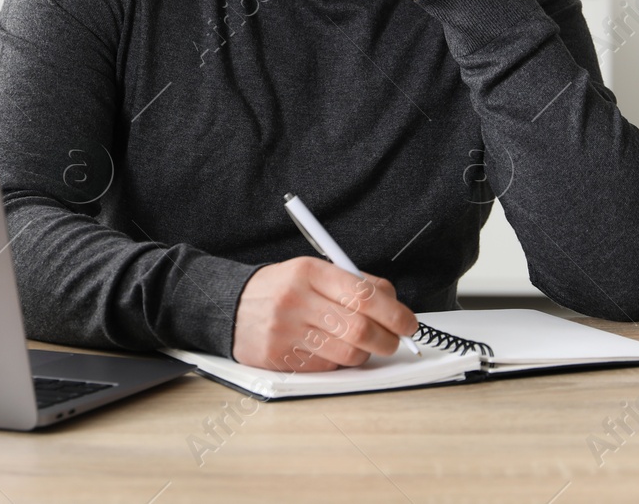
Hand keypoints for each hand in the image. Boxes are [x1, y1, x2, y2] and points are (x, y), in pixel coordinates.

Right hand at [231, 258, 417, 371]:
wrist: (230, 306)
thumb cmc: (282, 288)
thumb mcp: (314, 271)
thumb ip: (353, 282)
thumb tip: (394, 303)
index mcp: (309, 271)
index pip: (363, 294)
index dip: (394, 313)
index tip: (408, 322)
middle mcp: (296, 300)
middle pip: (359, 328)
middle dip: (387, 339)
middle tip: (394, 340)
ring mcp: (285, 331)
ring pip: (347, 352)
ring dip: (365, 353)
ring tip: (363, 344)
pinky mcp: (279, 358)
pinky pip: (327, 366)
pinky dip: (338, 361)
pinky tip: (330, 349)